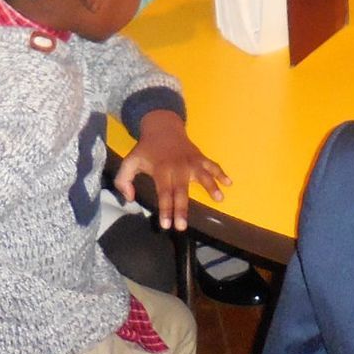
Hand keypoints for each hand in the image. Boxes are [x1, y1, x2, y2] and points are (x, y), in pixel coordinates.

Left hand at [115, 110, 230, 230]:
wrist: (162, 126)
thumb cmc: (146, 149)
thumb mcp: (129, 161)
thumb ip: (124, 180)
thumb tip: (129, 199)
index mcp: (161, 169)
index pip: (163, 192)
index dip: (165, 209)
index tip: (166, 225)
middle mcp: (178, 166)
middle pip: (181, 190)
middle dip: (182, 209)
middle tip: (183, 226)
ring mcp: (191, 161)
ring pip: (203, 175)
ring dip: (211, 187)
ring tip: (219, 199)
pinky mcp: (199, 157)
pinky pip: (212, 165)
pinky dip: (221, 173)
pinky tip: (229, 183)